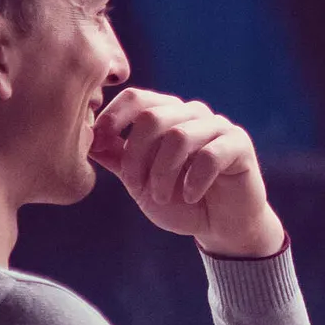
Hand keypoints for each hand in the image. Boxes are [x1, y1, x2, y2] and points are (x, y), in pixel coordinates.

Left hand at [89, 87, 282, 259]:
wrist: (219, 226)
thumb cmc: (177, 201)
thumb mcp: (139, 181)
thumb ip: (116, 158)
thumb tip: (84, 136)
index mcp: (166, 114)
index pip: (136, 98)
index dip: (113, 118)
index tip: (97, 144)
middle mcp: (192, 114)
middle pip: (153, 117)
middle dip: (136, 156)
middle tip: (135, 185)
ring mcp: (218, 127)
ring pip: (179, 136)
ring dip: (162, 172)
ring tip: (160, 197)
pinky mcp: (240, 145)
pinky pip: (210, 155)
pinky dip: (193, 180)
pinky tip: (189, 196)